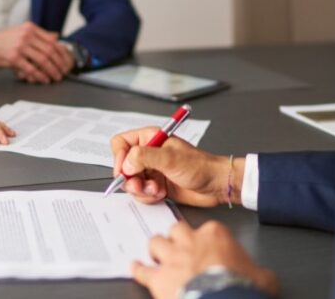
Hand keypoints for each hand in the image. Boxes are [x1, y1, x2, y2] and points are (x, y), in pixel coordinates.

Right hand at [0, 23, 73, 83]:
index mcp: (29, 28)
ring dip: (51, 71)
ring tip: (55, 77)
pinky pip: (31, 68)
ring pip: (42, 60)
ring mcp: (19, 45)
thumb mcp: (20, 33)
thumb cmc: (1, 41)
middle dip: (59, 64)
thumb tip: (56, 37)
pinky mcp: (13, 57)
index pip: (52, 41)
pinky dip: (39, 76)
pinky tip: (43, 79)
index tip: (65, 62)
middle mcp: (25, 34)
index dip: (61, 53)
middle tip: (63, 72)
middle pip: (50, 51)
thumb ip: (38, 35)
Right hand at [110, 127, 243, 207]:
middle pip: (123, 166)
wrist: (215, 185)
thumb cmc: (200, 166)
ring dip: (141, 189)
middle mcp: (148, 153)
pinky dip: (148, 196)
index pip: (121, 143)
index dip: (119, 157)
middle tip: (141, 185)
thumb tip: (125, 163)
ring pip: (131, 181)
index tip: (124, 171)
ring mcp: (152, 170)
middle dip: (130, 179)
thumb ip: (144, 157)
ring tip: (156, 190)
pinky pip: (141, 192)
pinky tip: (161, 194)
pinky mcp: (156, 185)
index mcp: (150, 138)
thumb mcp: (170, 158)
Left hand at [133, 221, 277, 298]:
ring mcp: (172, 258)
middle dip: (176, 238)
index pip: (208, 228)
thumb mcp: (263, 277)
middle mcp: (190, 241)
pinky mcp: (159, 278)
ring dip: (156, 249)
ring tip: (157, 255)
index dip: (206, 239)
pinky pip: (142, 270)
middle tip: (178, 247)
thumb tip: (264, 277)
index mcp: (215, 235)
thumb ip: (259, 271)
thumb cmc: (242, 289)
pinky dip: (138, 269)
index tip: (207, 246)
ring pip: (156, 242)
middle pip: (176, 229)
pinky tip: (135, 268)